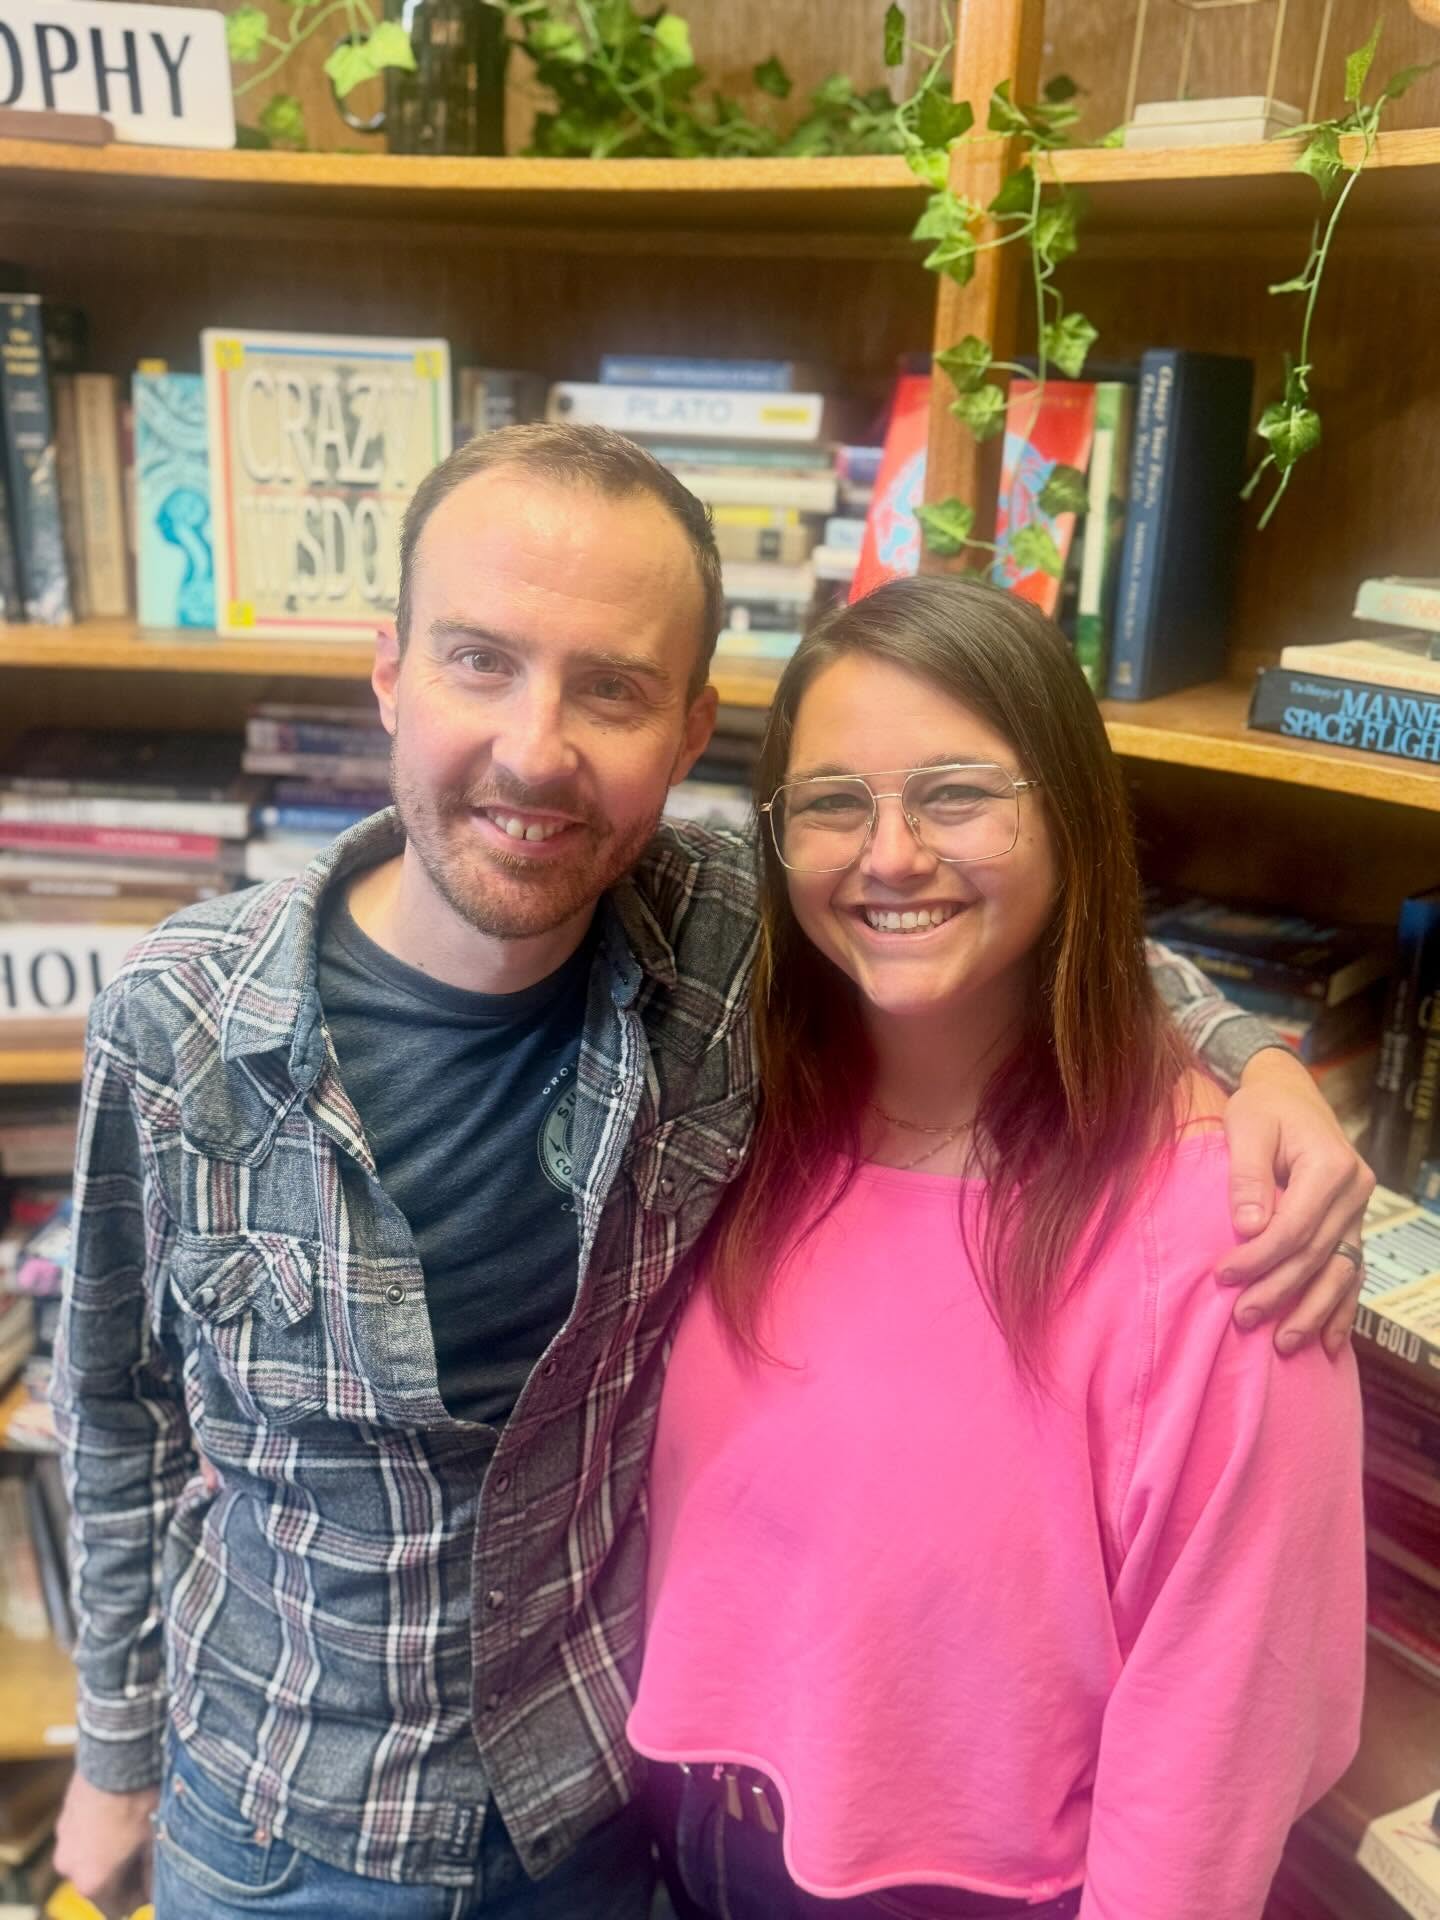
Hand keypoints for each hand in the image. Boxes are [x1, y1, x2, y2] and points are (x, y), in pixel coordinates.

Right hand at [53, 1772, 158, 1918]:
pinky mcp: (65, 1815)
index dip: (142, 1892)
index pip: (118, 1908)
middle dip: (127, 1870)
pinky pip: (85, 1834)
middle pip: (103, 1883)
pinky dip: (101, 1829)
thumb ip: (155, 1875)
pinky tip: (123, 1808)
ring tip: (138, 1822)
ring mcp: (64, 1839)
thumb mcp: (158, 1841)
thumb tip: (156, 1888)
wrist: (121, 1750)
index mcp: (93, 1880)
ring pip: (93, 1857)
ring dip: (112, 1848)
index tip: (157, 1873)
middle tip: (151, 1844)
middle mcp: (70, 1866)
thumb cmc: (143, 1797)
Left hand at [1218, 1046, 1374, 1357]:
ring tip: (1284, 1344)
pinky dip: (1341, 1307)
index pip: (1295, 1227)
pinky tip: (1328, 1342)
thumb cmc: (1262, 1108)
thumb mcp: (1246, 1127)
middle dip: (1279, 1291)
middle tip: (1243, 1318)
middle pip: (1316, 1255)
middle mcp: (1355, 1191)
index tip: (1223, 1277)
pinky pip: (1353, 1271)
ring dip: (1313, 1312)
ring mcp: (1359, 1210)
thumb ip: (1247, 1177)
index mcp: (1330, 1166)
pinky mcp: (1353, 1223)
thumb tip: (1248, 1228)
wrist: (1290, 1094)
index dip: (1260, 1257)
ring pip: (1341, 1272)